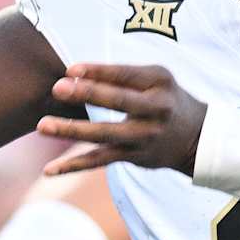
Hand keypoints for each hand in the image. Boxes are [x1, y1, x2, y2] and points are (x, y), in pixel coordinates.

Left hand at [39, 64, 206, 174]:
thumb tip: (73, 74)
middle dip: (87, 94)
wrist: (196, 138)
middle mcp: (156, 110)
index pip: (126, 74)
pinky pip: (100, 161)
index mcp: (160, 83)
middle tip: (58, 88)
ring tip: (43, 126)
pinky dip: (73, 166)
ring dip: (72, 130)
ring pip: (105, 135)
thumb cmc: (165, 99)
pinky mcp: (134, 157)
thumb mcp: (156, 79)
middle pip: (118, 102)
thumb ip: (123, 75)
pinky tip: (49, 170)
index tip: (70, 69)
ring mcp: (145, 136)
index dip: (98, 72)